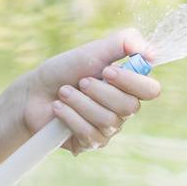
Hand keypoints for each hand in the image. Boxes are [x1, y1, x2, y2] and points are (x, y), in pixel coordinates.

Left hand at [13, 27, 160, 154]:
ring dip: (80, 102)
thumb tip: (152, 52)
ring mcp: (108, 129)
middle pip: (130, 107)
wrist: (34, 91)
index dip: (131, 81)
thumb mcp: (94, 50)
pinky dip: (70, 116)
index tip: (107, 71)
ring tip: (64, 92)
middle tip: (81, 81)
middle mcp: (122, 109)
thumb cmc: (65, 70)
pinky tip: (59, 108)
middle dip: (99, 91)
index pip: (151, 90)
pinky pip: (90, 134)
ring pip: (107, 121)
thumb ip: (124, 43)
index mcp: (128, 86)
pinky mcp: (91, 143)